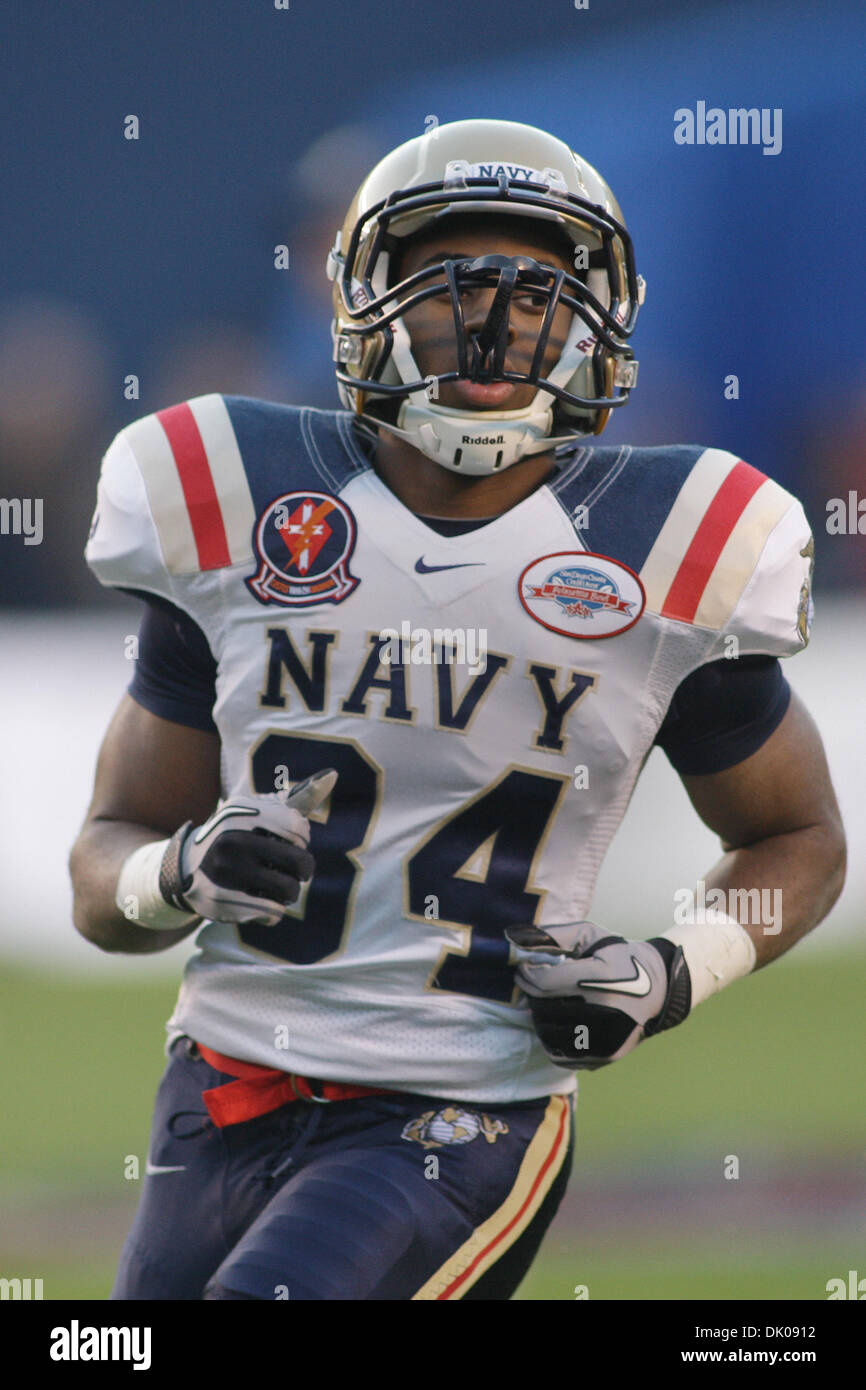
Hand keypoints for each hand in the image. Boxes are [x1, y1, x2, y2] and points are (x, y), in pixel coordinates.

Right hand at [159, 769, 337, 926]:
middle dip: (303, 869)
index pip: (298, 828)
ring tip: (279, 886)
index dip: (302, 839)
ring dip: (290, 891)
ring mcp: (224, 871)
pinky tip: (263, 901)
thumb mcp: (257, 812)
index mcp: (242, 812)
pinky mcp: (221, 901)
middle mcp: (231, 839)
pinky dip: (275, 910)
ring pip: (289, 890)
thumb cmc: (236, 837)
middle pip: (299, 862)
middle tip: (295, 869)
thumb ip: (295, 799)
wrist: (185, 868)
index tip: (293, 842)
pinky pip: (273, 912)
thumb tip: (333, 775)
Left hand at [505, 921, 690, 1068]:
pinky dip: (552, 1040)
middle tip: (536, 986)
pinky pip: (562, 1055)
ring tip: (548, 1003)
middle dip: (532, 996)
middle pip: (543, 1009)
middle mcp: (604, 1012)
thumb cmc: (617, 956)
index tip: (525, 969)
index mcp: (600, 978)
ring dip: (540, 1018)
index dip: (526, 974)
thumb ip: (551, 934)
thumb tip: (511, 937)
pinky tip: (559, 1023)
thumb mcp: (590, 935)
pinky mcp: (606, 1055)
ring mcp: (606, 1038)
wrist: (659, 988)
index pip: (543, 982)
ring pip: (549, 1034)